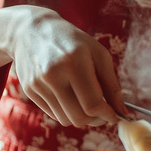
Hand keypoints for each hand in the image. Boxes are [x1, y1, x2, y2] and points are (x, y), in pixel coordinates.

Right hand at [10, 6, 125, 127]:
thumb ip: (111, 84)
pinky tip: (68, 95)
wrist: (31, 30)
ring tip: (85, 101)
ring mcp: (37, 84)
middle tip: (102, 112)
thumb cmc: (72, 41)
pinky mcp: (28, 91)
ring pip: (66, 120)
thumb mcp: (98, 54)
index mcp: (74, 62)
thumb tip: (121, 111)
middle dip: (95, 120)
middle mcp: (53, 74)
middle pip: (79, 117)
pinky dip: (65, 111)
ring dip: (80, 116)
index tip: (115, 116)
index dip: (107, 115)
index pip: (92, 104)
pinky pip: (53, 114)